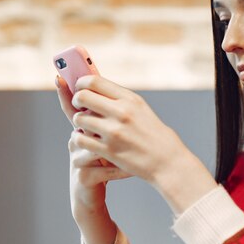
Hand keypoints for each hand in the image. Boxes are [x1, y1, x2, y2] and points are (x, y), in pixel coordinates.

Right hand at [56, 75, 121, 243]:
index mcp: (81, 130)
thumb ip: (104, 118)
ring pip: (91, 149)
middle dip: (96, 126)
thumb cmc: (102, 161)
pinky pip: (101, 170)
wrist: (93, 192)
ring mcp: (76, 161)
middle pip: (80, 126)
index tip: (58, 77)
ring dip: (110, 152)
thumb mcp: (104, 138)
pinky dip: (118, 171)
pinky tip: (129, 172)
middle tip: (110, 128)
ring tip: (125, 155)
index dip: (65, 93)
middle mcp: (75, 143)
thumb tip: (112, 92)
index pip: (72, 108)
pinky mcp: (83, 178)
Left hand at [70, 75, 217, 214]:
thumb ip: (120, 99)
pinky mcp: (109, 150)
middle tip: (80, 107)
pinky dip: (79, 139)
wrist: (167, 161)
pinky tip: (87, 140)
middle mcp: (122, 112)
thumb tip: (95, 88)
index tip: (80, 89)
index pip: (94, 81)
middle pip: (82, 96)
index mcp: (130, 99)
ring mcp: (114, 132)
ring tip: (87, 127)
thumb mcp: (141, 109)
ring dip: (79, 122)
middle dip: (76, 101)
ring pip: (79, 118)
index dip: (81, 83)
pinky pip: (80, 139)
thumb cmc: (154, 135)